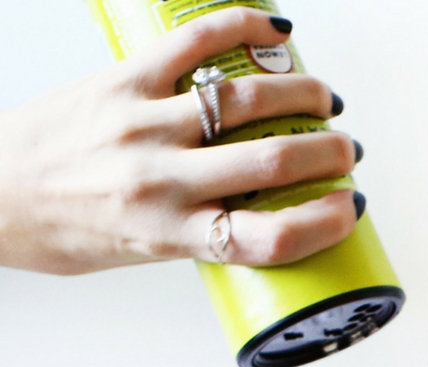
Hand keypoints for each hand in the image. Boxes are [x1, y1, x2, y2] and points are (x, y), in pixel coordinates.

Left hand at [0, 8, 359, 274]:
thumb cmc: (54, 227)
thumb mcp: (138, 253)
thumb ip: (201, 233)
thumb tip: (264, 212)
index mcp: (166, 232)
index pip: (269, 236)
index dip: (325, 222)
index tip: (349, 208)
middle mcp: (157, 177)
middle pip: (274, 161)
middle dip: (331, 152)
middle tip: (346, 150)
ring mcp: (141, 123)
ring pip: (248, 99)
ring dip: (305, 94)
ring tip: (324, 100)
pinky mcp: (122, 79)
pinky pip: (195, 44)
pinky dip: (244, 29)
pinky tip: (277, 34)